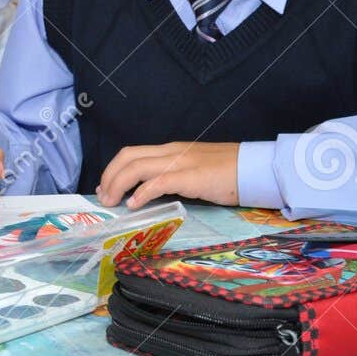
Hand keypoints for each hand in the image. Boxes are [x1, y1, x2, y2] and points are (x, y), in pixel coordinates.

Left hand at [97, 142, 240, 208]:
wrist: (253, 169)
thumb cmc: (227, 172)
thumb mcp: (192, 170)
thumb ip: (172, 177)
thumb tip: (151, 193)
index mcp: (169, 150)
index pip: (131, 153)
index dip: (112, 169)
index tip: (105, 186)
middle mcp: (170, 152)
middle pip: (127, 157)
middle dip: (109, 176)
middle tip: (103, 197)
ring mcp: (179, 163)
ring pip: (136, 167)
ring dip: (118, 184)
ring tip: (112, 202)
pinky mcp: (190, 177)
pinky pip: (157, 182)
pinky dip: (140, 193)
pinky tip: (133, 205)